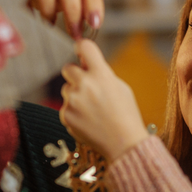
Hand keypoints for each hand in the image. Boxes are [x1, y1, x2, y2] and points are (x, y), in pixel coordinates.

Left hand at [59, 40, 148, 161]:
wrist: (124, 144)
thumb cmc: (126, 115)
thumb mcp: (121, 87)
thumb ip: (102, 73)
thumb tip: (85, 63)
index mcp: (101, 74)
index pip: (84, 47)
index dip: (81, 47)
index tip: (80, 51)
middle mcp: (84, 85)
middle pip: (67, 68)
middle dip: (75, 74)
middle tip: (86, 85)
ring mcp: (72, 101)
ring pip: (66, 89)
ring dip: (75, 95)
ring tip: (92, 110)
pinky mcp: (65, 116)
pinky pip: (65, 107)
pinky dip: (74, 112)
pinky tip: (88, 120)